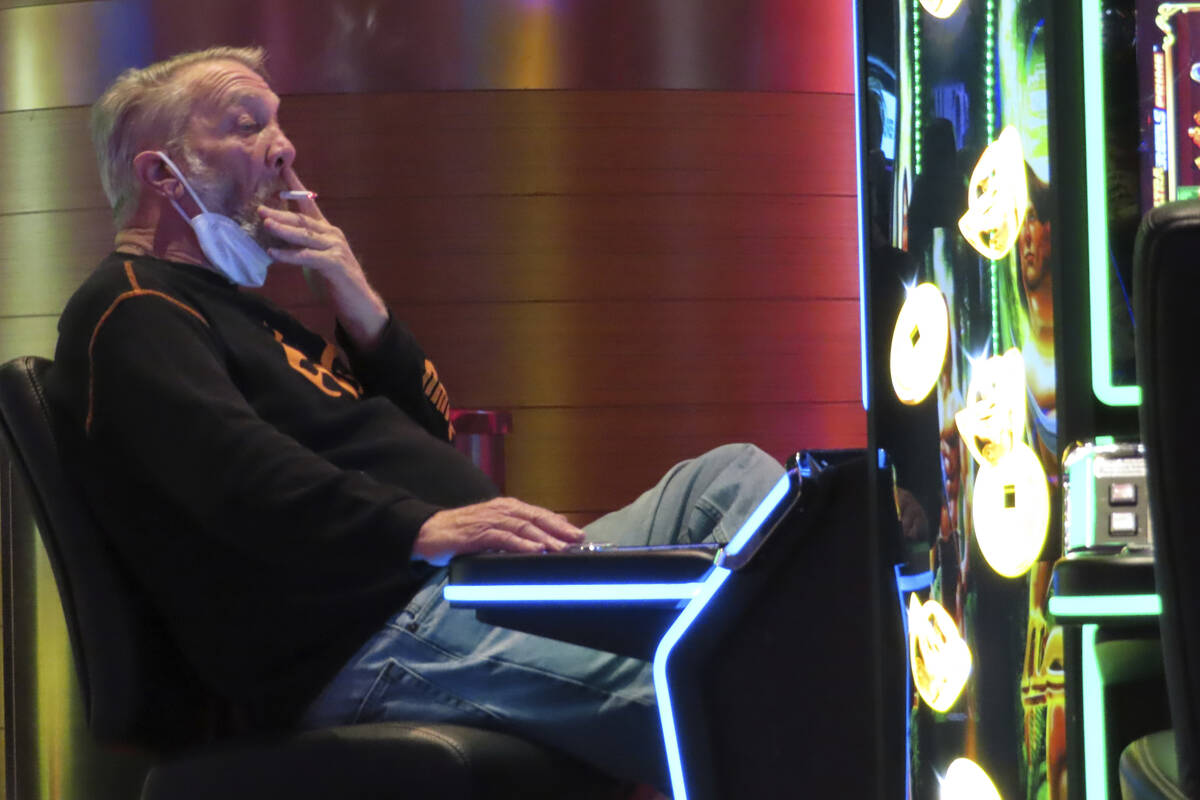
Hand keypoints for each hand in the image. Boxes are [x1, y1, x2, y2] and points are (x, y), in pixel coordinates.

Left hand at [258, 167, 387, 347]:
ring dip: (284, 230)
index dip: (295, 186)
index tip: (282, 168)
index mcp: (327, 231)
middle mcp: (333, 235)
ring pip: (306, 235)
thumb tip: (275, 238)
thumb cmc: (335, 283)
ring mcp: (336, 248)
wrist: (358, 305)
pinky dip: (290, 255)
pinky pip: (308, 257)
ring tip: (265, 224)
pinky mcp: (336, 264)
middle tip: (259, 208)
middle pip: (303, 219)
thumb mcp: (315, 259)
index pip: (309, 203)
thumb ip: (301, 246)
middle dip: (280, 213)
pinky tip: (273, 254)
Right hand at [413, 497, 585, 565]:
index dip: (560, 524)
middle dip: (559, 529)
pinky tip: (533, 551)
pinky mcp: (477, 534)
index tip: (579, 534)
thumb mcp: (492, 530)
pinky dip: (520, 545)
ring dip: (544, 538)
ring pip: (523, 527)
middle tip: (578, 540)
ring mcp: (489, 520)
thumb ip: (514, 533)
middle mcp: (501, 510)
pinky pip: (503, 538)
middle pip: (536, 518)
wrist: (428, 532)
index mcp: (507, 508)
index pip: (539, 514)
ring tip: (561, 549)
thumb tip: (542, 541)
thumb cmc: (461, 533)